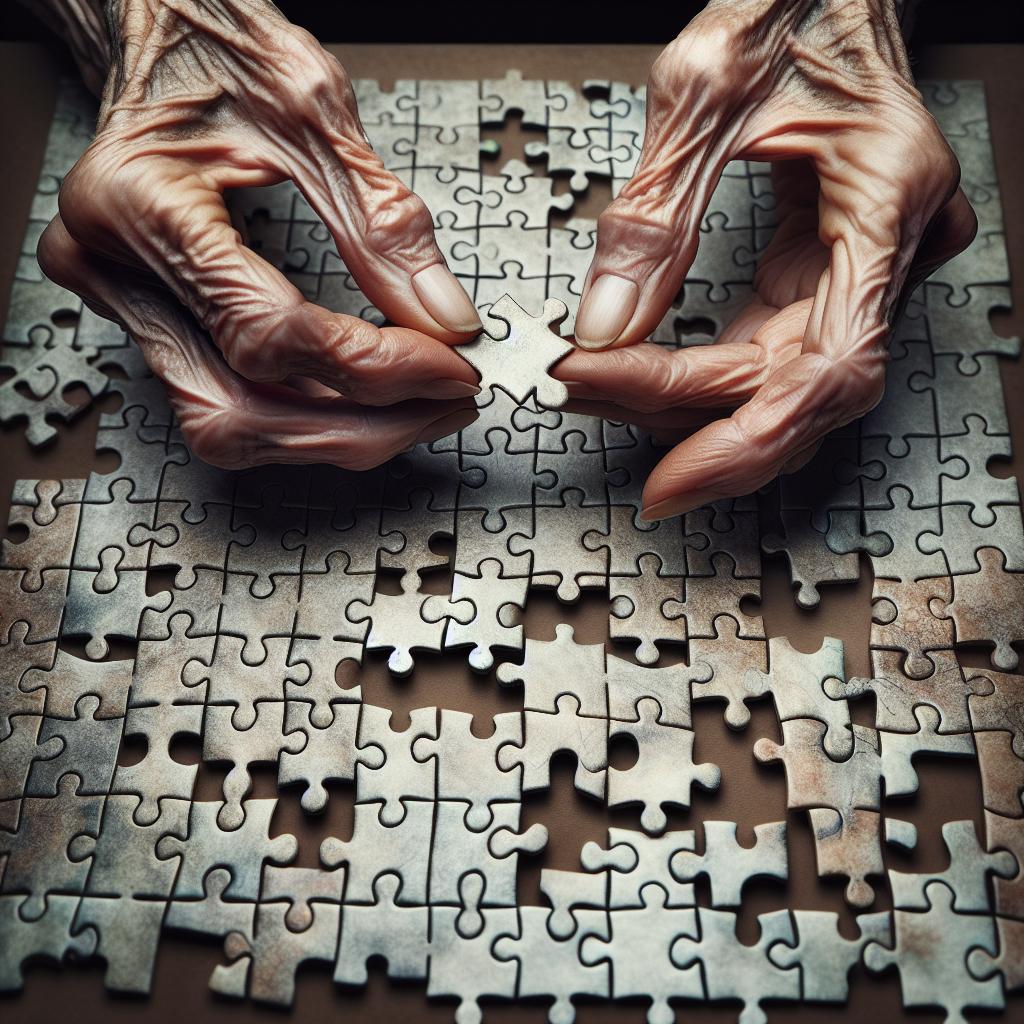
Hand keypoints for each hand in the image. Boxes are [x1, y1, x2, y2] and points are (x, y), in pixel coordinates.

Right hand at [37, 0, 480, 468]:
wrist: (157, 29)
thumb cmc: (221, 49)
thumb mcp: (315, 115)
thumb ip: (384, 225)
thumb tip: (445, 319)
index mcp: (141, 202)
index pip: (268, 332)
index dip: (372, 366)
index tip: (449, 366)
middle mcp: (111, 267)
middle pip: (240, 408)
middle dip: (358, 426)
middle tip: (442, 403)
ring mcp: (118, 300)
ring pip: (226, 425)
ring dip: (333, 435)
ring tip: (413, 408)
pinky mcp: (142, 317)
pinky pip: (225, 400)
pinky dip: (304, 414)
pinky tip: (360, 399)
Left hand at [559, 0, 975, 519]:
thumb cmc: (795, 0)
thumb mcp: (707, 89)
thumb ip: (656, 215)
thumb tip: (607, 325)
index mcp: (887, 199)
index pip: (830, 369)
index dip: (747, 438)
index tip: (666, 477)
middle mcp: (891, 248)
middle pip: (796, 389)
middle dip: (687, 414)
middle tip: (587, 404)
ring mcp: (864, 264)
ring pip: (780, 382)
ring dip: (685, 401)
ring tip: (593, 390)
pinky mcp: (827, 267)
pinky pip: (768, 347)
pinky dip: (699, 369)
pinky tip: (638, 370)